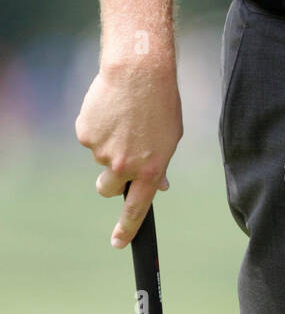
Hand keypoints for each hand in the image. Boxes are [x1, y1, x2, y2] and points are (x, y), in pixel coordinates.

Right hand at [75, 53, 182, 247]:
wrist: (138, 71)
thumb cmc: (161, 102)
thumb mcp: (170, 136)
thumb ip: (160, 163)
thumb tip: (159, 185)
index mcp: (149, 169)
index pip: (136, 209)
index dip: (126, 229)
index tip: (118, 242)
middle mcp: (124, 166)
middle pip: (108, 188)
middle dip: (111, 180)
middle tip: (120, 155)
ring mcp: (101, 152)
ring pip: (100, 157)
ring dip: (109, 142)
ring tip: (124, 115)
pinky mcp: (85, 135)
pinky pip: (91, 138)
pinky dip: (98, 126)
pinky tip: (111, 108)